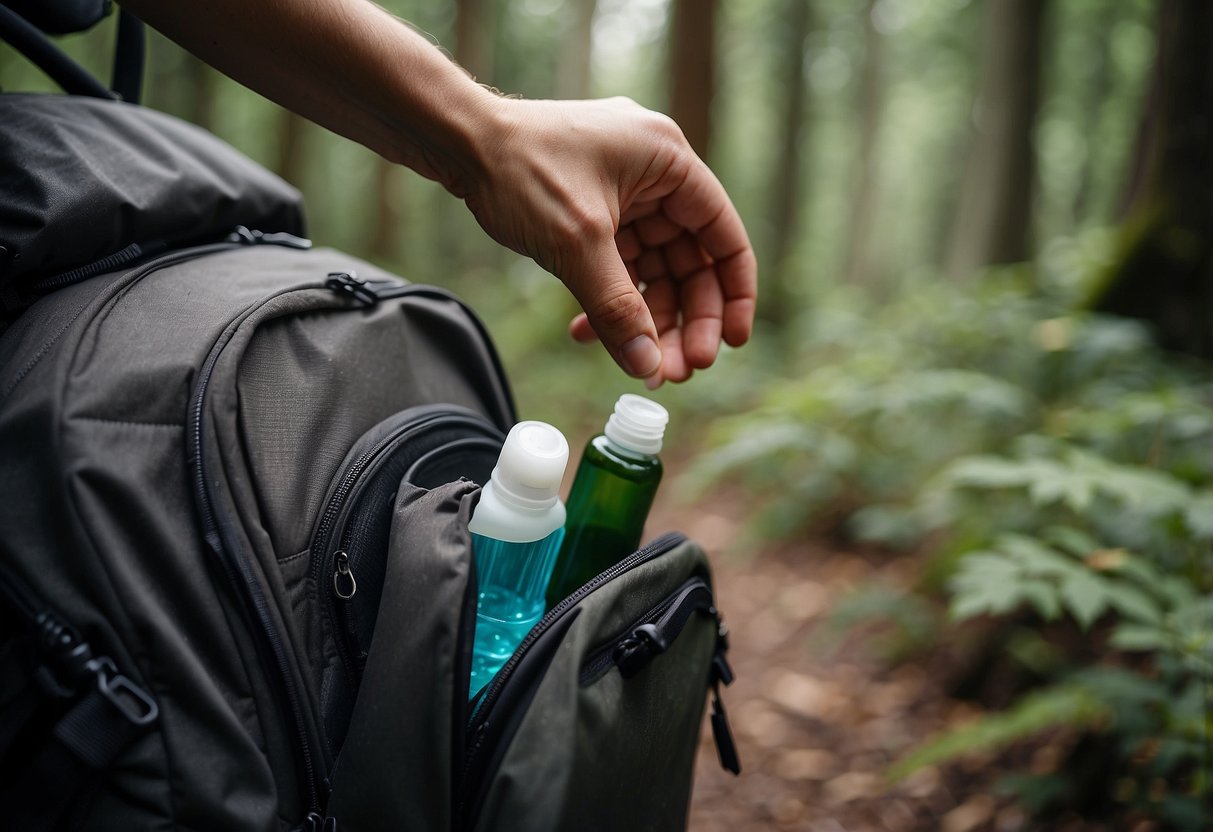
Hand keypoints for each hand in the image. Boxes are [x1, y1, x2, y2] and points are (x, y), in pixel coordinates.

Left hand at [459, 97, 756, 386]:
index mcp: (668, 161)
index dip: (733, 294)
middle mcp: (654, 173)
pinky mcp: (595, 209)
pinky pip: (617, 265)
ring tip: (638, 365)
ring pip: (652, 270)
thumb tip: (648, 367)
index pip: (722, 235)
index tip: (729, 343)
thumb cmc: (519, 169)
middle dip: (683, 320)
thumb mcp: (577, 244)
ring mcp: (624, 191)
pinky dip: (608, 300)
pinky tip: (586, 334)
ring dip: (645, 319)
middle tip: (677, 371)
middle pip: (689, 262)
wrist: (456, 142)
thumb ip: (618, 309)